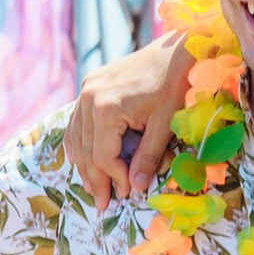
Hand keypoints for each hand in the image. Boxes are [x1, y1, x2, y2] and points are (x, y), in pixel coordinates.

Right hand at [66, 36, 189, 204]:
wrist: (175, 50)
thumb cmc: (175, 85)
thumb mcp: (165, 125)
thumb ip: (148, 157)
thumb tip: (134, 188)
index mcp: (106, 108)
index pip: (104, 156)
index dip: (114, 179)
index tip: (125, 196)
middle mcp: (89, 98)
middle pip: (87, 149)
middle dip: (96, 179)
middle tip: (103, 204)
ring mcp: (87, 89)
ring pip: (77, 137)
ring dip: (84, 164)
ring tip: (93, 187)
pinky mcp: (90, 84)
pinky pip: (77, 120)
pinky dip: (79, 142)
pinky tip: (82, 159)